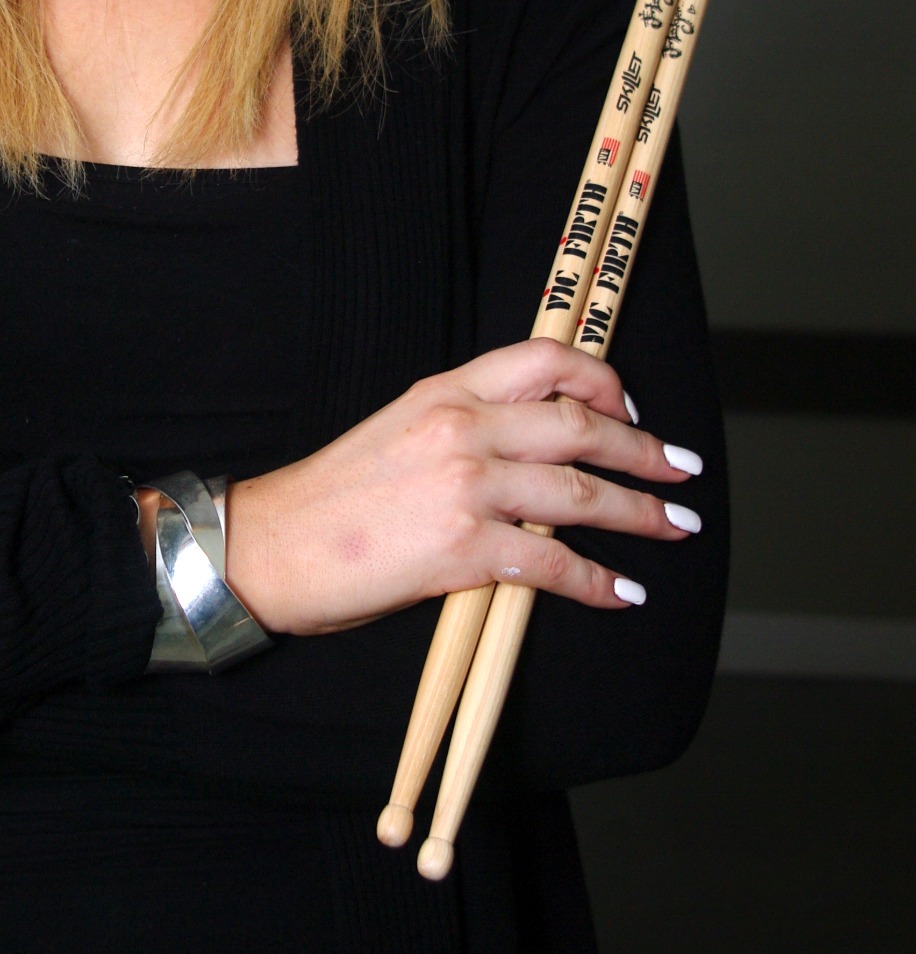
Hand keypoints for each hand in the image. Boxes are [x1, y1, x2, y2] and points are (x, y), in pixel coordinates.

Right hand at [220, 338, 702, 635]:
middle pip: (581, 426)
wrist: (273, 545)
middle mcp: (461, 428)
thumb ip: (465, 429)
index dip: (604, 380)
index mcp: (444, 391)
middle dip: (644, 450)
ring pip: (580, 495)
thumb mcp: (399, 430)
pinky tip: (623, 592)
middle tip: (681, 468)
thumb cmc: (333, 497)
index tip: (632, 407)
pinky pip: (554, 565)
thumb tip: (535, 453)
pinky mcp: (463, 551)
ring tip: (675, 527)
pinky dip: (598, 583)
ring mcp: (465, 488)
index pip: (545, 361)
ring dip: (641, 514)